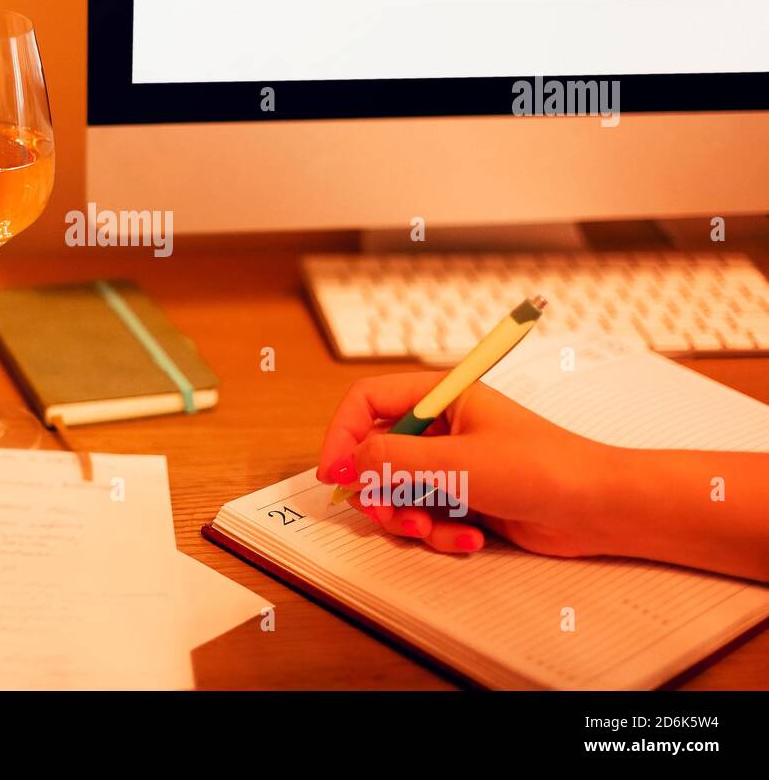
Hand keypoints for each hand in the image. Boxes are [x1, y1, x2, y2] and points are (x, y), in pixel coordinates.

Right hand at [316, 372, 619, 557]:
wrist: (599, 508)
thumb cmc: (541, 468)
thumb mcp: (456, 461)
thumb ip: (392, 458)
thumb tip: (347, 462)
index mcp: (440, 396)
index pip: (367, 401)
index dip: (343, 434)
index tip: (335, 473)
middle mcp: (442, 427)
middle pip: (377, 453)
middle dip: (380, 490)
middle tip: (389, 511)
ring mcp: (453, 464)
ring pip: (398, 491)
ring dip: (409, 517)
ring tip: (434, 528)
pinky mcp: (466, 498)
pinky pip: (427, 516)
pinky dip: (439, 532)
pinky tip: (468, 538)